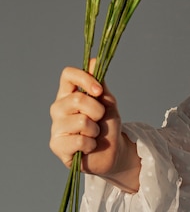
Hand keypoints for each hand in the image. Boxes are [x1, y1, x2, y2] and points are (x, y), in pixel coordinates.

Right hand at [49, 61, 138, 189]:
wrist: (111, 151)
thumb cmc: (107, 124)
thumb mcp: (107, 101)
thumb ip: (99, 84)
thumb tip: (93, 61)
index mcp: (69, 93)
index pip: (68, 74)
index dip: (85, 79)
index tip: (99, 91)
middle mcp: (58, 108)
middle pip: (77, 99)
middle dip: (97, 110)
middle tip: (100, 119)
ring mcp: (55, 127)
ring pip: (81, 121)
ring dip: (95, 129)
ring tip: (93, 134)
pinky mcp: (56, 145)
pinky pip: (79, 140)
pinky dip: (90, 144)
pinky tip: (88, 146)